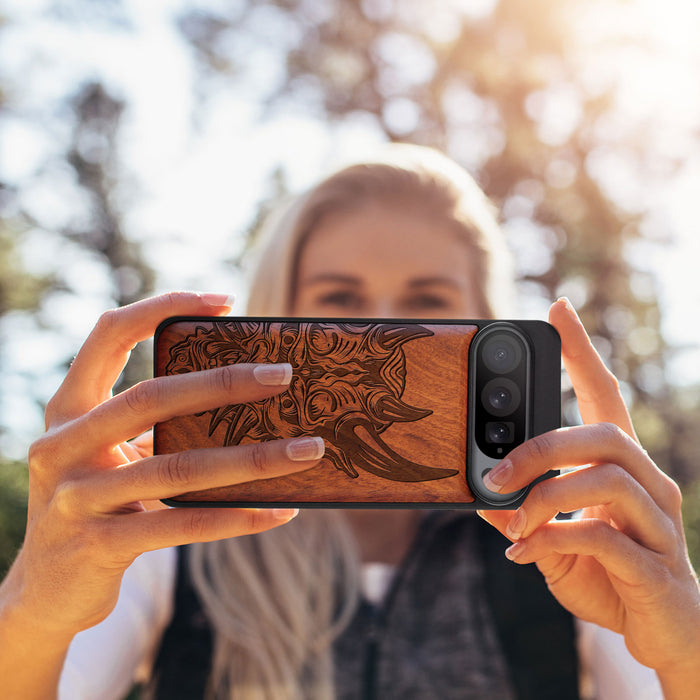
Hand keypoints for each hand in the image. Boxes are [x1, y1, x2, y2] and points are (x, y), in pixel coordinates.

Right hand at [3, 292, 324, 639]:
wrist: (45, 591)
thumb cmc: (97, 503)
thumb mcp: (110, 455)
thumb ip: (153, 426)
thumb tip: (246, 397)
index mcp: (68, 409)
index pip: (108, 334)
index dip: (162, 307)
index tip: (224, 301)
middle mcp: (62, 446)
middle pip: (151, 397)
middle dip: (223, 383)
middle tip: (283, 374)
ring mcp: (76, 498)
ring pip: (178, 468)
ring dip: (253, 458)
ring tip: (307, 450)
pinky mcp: (99, 546)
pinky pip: (183, 525)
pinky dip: (237, 517)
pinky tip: (280, 511)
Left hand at [478, 298, 699, 690]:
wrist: (663, 634)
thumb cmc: (609, 576)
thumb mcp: (553, 540)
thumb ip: (523, 515)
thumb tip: (480, 497)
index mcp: (622, 468)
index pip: (605, 395)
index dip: (582, 352)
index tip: (558, 309)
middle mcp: (649, 484)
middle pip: (604, 434)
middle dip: (541, 447)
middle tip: (495, 472)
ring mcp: (659, 523)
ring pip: (606, 479)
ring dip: (545, 497)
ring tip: (512, 522)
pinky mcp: (657, 566)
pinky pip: (604, 538)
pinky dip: (553, 540)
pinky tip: (523, 554)